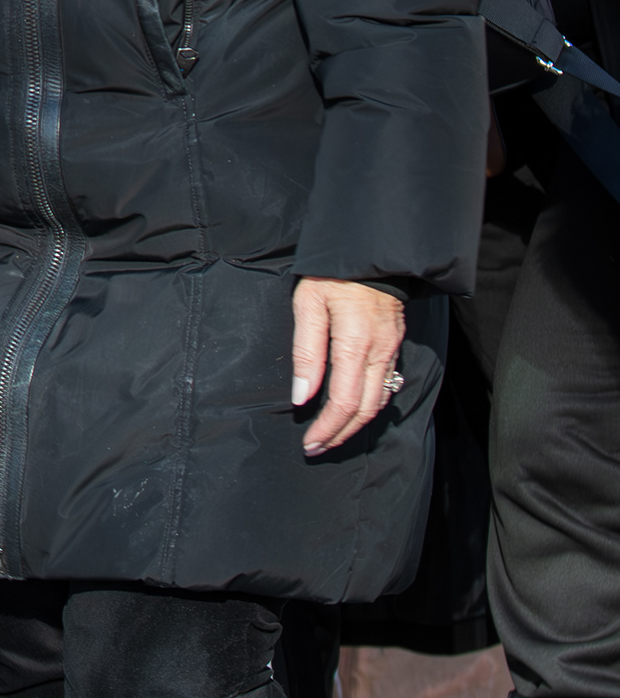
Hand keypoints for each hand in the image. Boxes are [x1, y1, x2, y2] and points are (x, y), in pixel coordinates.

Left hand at [291, 277, 405, 455]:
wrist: (370, 250)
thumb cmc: (332, 274)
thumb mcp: (308, 305)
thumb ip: (306, 353)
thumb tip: (302, 396)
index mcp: (356, 344)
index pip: (344, 402)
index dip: (327, 428)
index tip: (310, 443)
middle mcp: (379, 352)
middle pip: (366, 409)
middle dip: (341, 434)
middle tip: (318, 447)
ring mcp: (391, 348)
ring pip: (380, 400)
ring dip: (356, 423)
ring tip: (333, 434)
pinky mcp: (395, 342)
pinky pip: (387, 383)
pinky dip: (370, 404)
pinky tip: (354, 408)